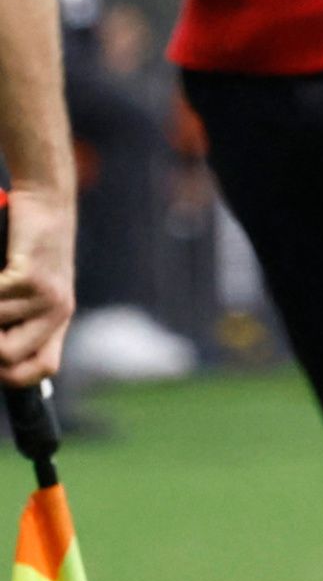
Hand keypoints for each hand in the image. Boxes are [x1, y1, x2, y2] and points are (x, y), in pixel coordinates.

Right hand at [0, 183, 75, 388]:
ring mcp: (47, 296)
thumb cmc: (30, 247)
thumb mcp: (30, 286)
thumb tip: (2, 352)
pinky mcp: (31, 277)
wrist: (46, 203)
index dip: (12, 377)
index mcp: (59, 319)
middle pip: (8, 358)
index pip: (44, 369)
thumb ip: (20, 318)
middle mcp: (58, 312)